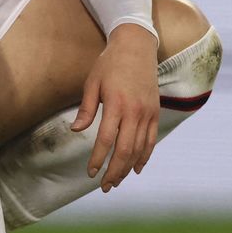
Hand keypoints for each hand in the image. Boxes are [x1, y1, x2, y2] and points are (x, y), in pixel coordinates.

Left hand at [71, 23, 159, 191]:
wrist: (136, 46)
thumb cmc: (109, 63)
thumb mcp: (92, 82)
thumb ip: (86, 108)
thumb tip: (76, 130)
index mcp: (116, 104)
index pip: (106, 140)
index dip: (98, 159)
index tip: (90, 173)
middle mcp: (135, 111)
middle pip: (125, 150)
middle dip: (114, 171)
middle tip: (104, 186)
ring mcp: (147, 112)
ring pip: (139, 149)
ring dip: (128, 168)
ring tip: (116, 181)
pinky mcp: (155, 111)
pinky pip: (151, 140)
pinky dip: (144, 156)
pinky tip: (135, 168)